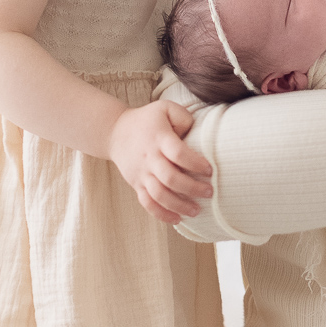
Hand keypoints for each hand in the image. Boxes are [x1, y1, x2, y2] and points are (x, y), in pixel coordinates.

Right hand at [107, 100, 212, 224]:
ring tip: (196, 210)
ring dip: (179, 205)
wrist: (115, 132)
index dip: (196, 163)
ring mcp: (142, 173)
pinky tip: (177, 219)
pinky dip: (161, 214)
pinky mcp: (136, 184)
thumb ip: (184, 117)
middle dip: (192, 188)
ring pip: (159, 195)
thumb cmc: (147, 120)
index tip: (210, 170)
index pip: (178, 154)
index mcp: (159, 138)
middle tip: (209, 192)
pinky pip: (147, 203)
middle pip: (170, 179)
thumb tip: (195, 132)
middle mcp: (150, 158)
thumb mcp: (165, 108)